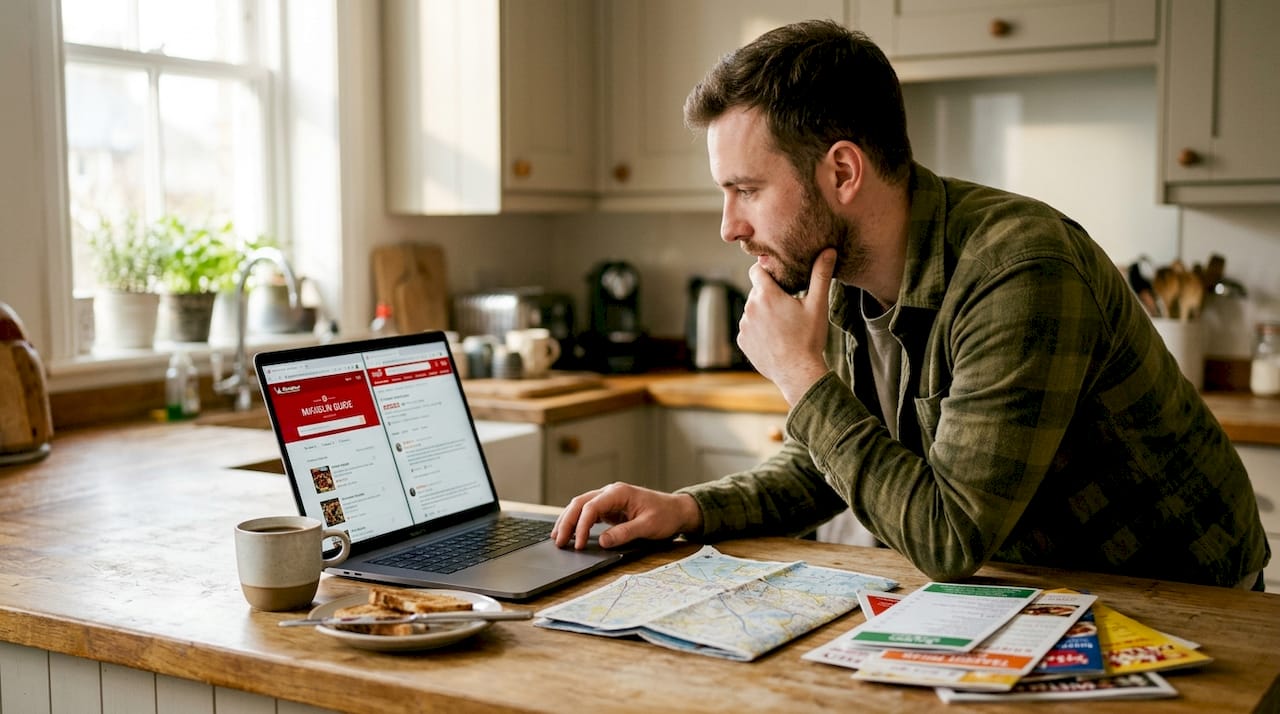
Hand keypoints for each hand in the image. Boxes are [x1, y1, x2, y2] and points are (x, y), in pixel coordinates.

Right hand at [551, 482, 702, 549]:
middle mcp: (611, 492)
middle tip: (559, 541)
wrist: (677, 510)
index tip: (578, 543)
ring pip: (581, 506)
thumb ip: (624, 533)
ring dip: (568, 520)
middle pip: (580, 503)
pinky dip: (578, 522)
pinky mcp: (610, 508)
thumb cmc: (665, 515)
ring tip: (558, 537)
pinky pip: (588, 512)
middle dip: (567, 521)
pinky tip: (570, 533)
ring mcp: (609, 499)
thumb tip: (602, 541)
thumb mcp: (648, 526)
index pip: (591, 507)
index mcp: (619, 492)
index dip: (581, 525)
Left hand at [738, 248, 834, 404]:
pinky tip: (776, 338)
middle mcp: (750, 307)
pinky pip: (749, 328)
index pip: (756, 269)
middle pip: (757, 291)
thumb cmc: (809, 338)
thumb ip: (820, 275)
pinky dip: (759, 330)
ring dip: (764, 313)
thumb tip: (828, 250)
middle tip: (788, 306)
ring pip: (753, 310)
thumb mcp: (818, 305)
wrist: (798, 372)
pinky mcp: (742, 341)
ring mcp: (744, 325)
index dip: (767, 271)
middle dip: (769, 295)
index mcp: (766, 294)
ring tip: (783, 326)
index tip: (779, 277)